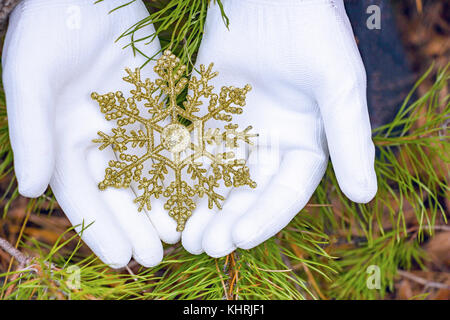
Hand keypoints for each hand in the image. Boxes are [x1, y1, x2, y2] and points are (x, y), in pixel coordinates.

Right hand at [2, 0, 168, 267]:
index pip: (81, 194)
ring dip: (163, 202)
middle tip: (158, 256)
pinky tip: (198, 189)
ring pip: (148, 171)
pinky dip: (181, 166)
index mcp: (60, 138)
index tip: (122, 258)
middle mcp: (94, 137)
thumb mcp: (31, 78)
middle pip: (118, 190)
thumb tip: (30, 190)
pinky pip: (170, 142)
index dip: (100, 228)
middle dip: (136, 224)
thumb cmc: (49, 28)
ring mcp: (126, 122)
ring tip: (181, 232)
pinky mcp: (154, 105)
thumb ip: (30, 133)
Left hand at [181, 0, 376, 256]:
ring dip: (201, 205)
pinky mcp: (207, 113)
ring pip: (217, 176)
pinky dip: (180, 172)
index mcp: (306, 142)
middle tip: (204, 247)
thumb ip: (351, 138)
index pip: (286, 191)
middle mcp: (272, 142)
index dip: (266, 216)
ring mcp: (238, 129)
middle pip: (249, 191)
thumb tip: (365, 195)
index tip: (240, 238)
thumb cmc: (313, 31)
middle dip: (228, 219)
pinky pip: (193, 148)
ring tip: (182, 235)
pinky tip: (165, 195)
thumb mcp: (338, 85)